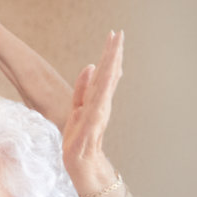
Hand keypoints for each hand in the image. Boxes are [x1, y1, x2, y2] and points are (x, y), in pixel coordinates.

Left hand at [62, 31, 123, 186]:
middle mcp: (102, 102)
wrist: (82, 163)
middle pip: (109, 73)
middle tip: (118, 33)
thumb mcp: (77, 108)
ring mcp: (99, 111)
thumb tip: (89, 67)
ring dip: (110, 65)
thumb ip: (82, 89)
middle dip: (113, 53)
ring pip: (107, 83)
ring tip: (115, 47)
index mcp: (97, 98)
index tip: (114, 35)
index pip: (105, 72)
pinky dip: (101, 87)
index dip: (110, 53)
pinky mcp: (92, 122)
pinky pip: (98, 101)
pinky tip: (105, 73)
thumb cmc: (79, 137)